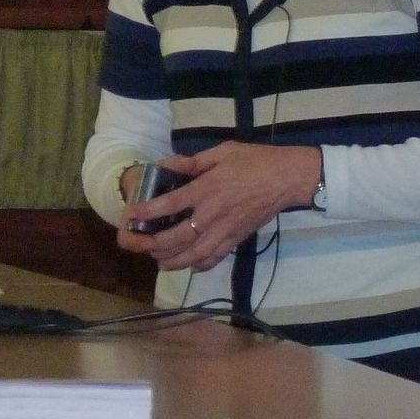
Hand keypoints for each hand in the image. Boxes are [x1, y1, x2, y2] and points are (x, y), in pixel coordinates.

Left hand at [116, 144, 321, 271]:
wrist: (287, 179)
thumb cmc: (255, 161)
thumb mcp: (223, 152)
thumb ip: (193, 161)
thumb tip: (167, 164)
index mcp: (207, 189)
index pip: (170, 204)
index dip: (148, 211)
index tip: (131, 215)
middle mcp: (212, 214)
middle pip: (176, 237)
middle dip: (152, 244)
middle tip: (137, 245)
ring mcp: (225, 230)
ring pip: (194, 254)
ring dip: (173, 260)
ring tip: (158, 261)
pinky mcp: (237, 239)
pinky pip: (215, 257)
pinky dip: (200, 265)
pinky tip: (190, 266)